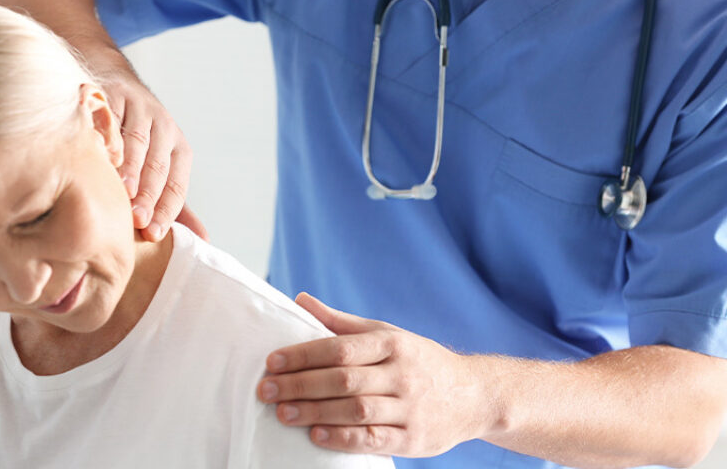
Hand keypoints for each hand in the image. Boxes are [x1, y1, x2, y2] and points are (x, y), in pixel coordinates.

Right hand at [97, 62, 197, 241]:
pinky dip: (105, 137)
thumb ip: (175, 205)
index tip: (153, 235)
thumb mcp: (161, 169)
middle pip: (158, 166)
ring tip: (122, 192)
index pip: (175, 186)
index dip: (165, 211)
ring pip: (137, 142)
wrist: (116, 85)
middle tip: (137, 220)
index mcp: (179, 150)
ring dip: (130, 168)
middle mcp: (164, 128)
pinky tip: (99, 158)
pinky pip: (110, 118)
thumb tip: (203, 240)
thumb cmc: (139, 141)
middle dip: (147, 195)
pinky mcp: (114, 93)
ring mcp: (139, 109)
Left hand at [256, 293, 497, 456]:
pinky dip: (343, 438)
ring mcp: (409, 407)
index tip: (272, 361)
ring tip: (282, 413)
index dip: (304, 354)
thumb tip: (300, 300)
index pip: (340, 347)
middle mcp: (401, 373)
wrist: (473, 395)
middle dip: (301, 384)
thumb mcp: (387, 334)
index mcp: (391, 344)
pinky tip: (317, 435)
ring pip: (356, 410)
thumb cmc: (419, 360)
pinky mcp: (414, 438)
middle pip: (344, 379)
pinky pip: (374, 439)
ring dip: (315, 412)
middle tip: (266, 390)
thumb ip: (342, 323)